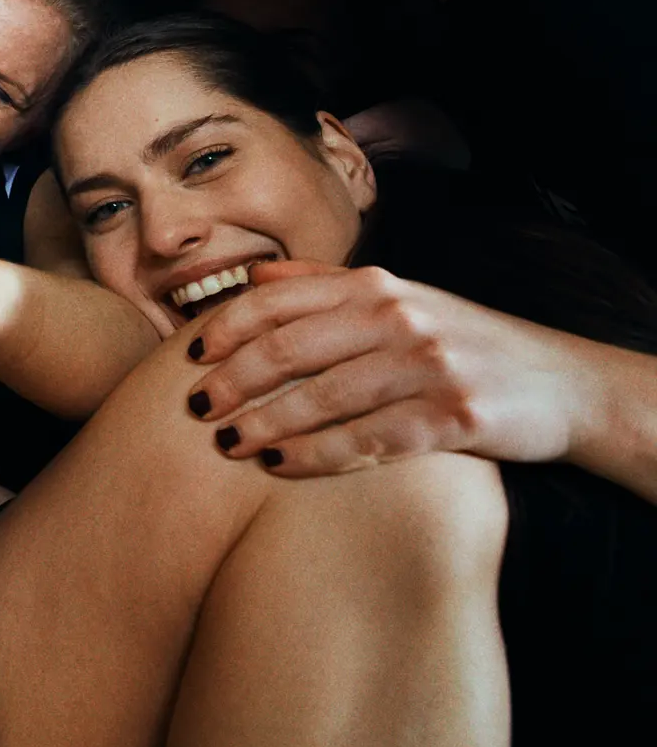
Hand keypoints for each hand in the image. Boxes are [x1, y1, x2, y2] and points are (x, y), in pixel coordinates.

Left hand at [186, 261, 590, 475]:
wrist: (558, 382)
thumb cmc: (459, 340)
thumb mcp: (399, 297)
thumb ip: (325, 285)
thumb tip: (252, 280)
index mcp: (374, 284)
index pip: (278, 301)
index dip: (226, 327)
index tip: (188, 355)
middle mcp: (396, 316)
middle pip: (288, 349)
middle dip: (232, 380)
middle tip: (196, 409)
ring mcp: (426, 365)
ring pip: (321, 397)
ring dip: (264, 423)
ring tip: (226, 444)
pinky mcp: (453, 416)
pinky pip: (367, 439)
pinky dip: (316, 455)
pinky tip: (280, 466)